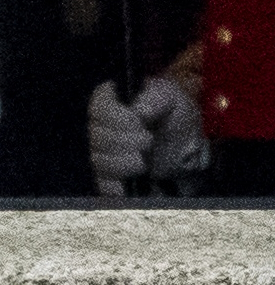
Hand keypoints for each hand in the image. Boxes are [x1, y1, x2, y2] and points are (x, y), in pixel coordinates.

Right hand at [89, 76, 208, 195]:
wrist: (187, 148)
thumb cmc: (175, 117)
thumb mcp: (172, 100)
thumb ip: (155, 99)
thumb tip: (138, 111)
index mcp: (111, 101)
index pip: (97, 107)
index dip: (115, 117)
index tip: (138, 122)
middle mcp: (101, 125)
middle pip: (97, 135)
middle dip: (124, 141)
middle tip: (148, 141)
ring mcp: (103, 152)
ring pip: (98, 159)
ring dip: (121, 162)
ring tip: (143, 161)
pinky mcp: (111, 175)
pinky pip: (102, 182)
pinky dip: (113, 185)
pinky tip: (126, 185)